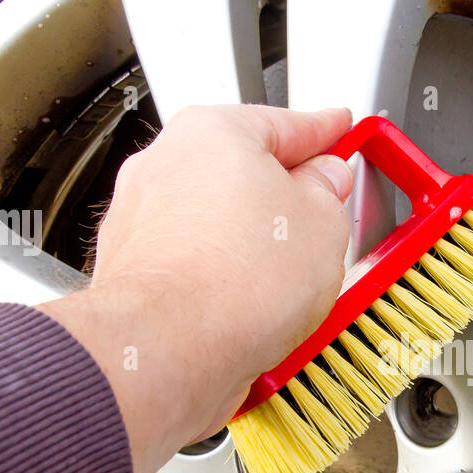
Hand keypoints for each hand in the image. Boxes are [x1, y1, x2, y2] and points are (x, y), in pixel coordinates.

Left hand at [39, 105, 353, 472]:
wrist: (169, 350)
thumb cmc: (231, 283)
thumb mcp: (324, 224)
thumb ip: (329, 191)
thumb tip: (325, 184)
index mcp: (213, 131)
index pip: (286, 122)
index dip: (325, 130)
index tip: (339, 131)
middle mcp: (166, 165)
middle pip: (242, 171)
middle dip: (285, 196)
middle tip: (325, 216)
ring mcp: (141, 219)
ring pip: (216, 222)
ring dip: (253, 245)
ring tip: (288, 281)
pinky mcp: (133, 272)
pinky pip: (194, 265)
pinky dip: (222, 281)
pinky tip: (249, 306)